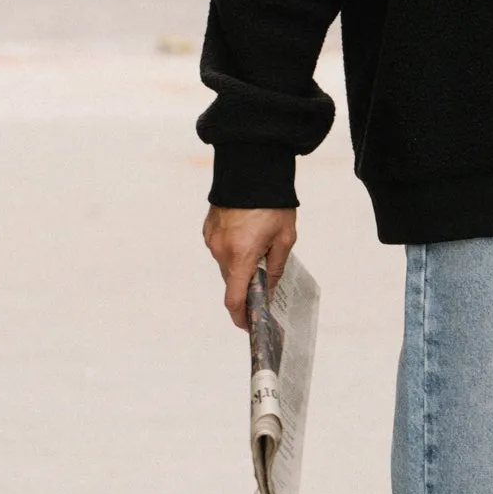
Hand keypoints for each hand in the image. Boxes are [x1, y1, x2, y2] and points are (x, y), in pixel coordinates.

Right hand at [203, 205, 297, 327]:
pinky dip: (233, 250)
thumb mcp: (284, 238)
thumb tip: (268, 288)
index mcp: (241, 256)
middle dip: (247, 286)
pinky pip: (221, 249)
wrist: (250, 170)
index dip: (240, 316)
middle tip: (264, 282)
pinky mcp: (208, 229)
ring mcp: (212, 240)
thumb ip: (275, 267)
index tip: (247, 324)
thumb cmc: (272, 203)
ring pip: (226, 265)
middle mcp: (221, 251)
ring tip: (260, 248)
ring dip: (241, 265)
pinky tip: (248, 236)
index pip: (234, 298)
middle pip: (232, 282)